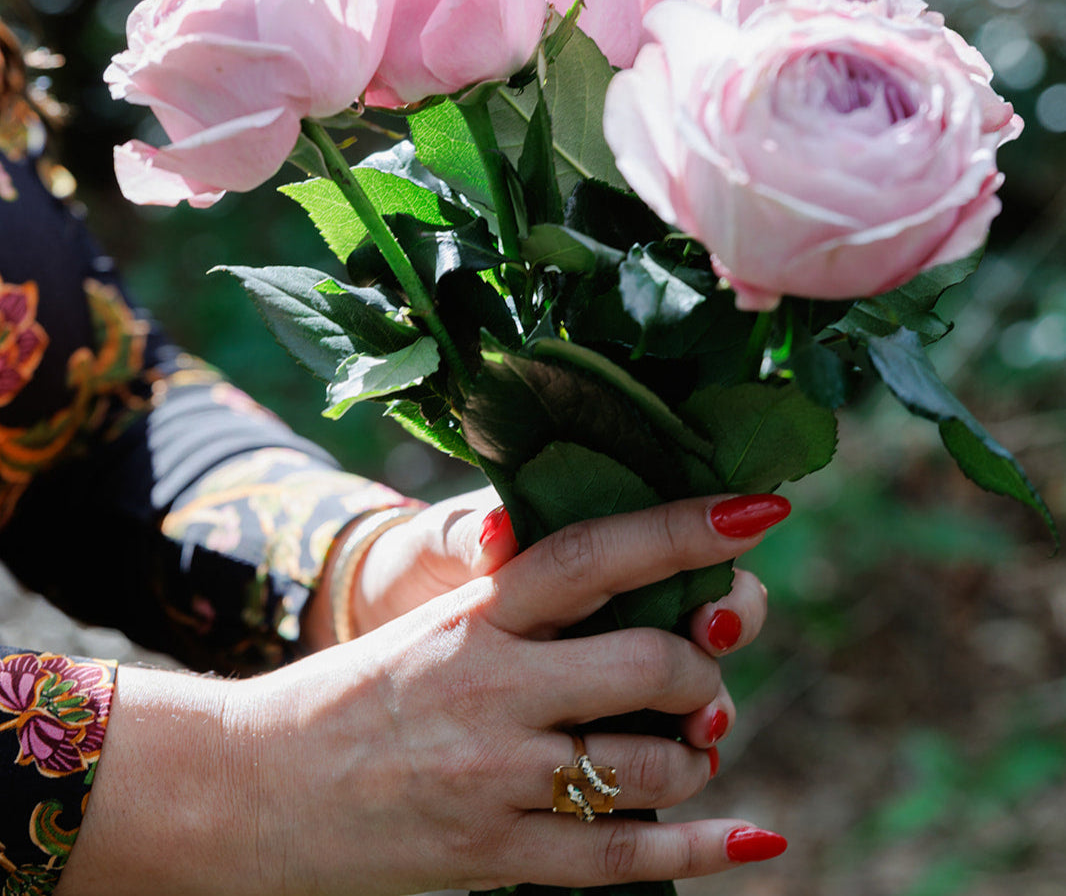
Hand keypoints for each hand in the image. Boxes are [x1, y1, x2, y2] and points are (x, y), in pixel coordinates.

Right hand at [60, 494, 784, 895]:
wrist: (247, 786)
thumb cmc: (350, 695)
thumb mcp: (429, 624)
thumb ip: (518, 599)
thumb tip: (609, 563)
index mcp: (478, 615)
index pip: (598, 553)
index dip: (685, 526)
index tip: (760, 508)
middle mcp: (494, 686)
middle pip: (651, 659)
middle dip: (702, 666)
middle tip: (700, 674)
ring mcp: (495, 776)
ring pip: (650, 762)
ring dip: (695, 755)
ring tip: (686, 749)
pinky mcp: (491, 855)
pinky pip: (620, 857)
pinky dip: (699, 849)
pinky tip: (753, 840)